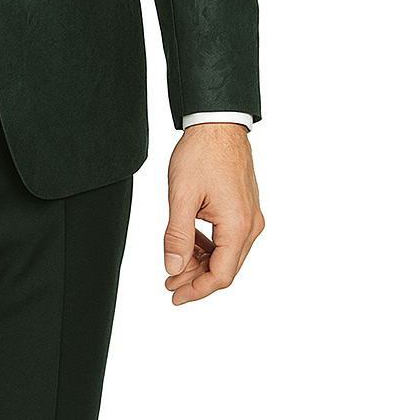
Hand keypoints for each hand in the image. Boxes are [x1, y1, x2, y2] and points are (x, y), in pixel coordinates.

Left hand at [163, 123, 263, 304]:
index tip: (175, 295)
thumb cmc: (202, 152)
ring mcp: (250, 217)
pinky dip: (209, 246)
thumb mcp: (182, 196)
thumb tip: (173, 268)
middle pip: (226, 268)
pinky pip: (229, 238)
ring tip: (175, 264)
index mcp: (237, 225)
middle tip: (169, 281)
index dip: (197, 291)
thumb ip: (177, 236)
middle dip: (196, 279)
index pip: (221, 276)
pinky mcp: (245, 208)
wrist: (218, 123)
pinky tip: (190, 243)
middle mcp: (250, 225)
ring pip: (227, 254)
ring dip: (202, 263)